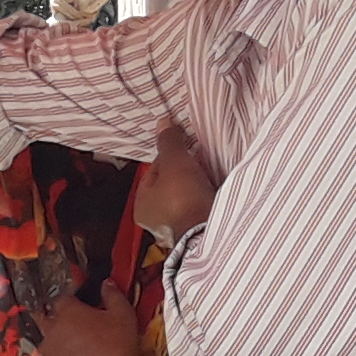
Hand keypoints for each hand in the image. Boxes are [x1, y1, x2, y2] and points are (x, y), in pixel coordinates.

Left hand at [26, 288, 148, 355]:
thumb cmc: (118, 345)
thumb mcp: (122, 314)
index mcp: (67, 311)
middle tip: (73, 329)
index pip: (62, 300)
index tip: (78, 306)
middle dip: (57, 321)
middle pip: (47, 319)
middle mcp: (52, 328)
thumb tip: (107, 284)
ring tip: (69, 352)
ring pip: (43, 343)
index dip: (71, 303)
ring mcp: (46, 351)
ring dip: (53, 345)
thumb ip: (112, 295)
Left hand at [131, 122, 215, 236]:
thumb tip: (163, 122)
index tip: (185, 149)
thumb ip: (169, 143)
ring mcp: (176, 227)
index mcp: (142, 204)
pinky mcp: (195, 231)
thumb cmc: (184, 198)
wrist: (208, 233)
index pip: (153, 171)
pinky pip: (198, 207)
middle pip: (170, 184)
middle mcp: (155, 219)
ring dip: (197, 184)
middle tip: (198, 160)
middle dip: (184, 171)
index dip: (169, 156)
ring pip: (185, 196)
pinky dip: (205, 198)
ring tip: (209, 173)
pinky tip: (214, 189)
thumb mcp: (175, 163)